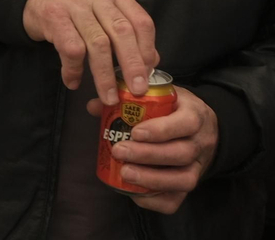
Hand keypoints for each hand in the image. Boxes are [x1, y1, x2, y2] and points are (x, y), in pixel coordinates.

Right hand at [23, 0, 157, 104]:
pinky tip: (73, 81)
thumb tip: (149, 62)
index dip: (147, 49)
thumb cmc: (72, 6)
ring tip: (108, 96)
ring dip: (104, 74)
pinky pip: (71, 49)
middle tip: (136, 90)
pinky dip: (74, 69)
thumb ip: (124, 31)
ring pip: (98, 43)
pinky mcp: (54, 17)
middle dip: (132, 65)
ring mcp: (74, 4)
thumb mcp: (101, 10)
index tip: (148, 72)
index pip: (140, 21)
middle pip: (122, 32)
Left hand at [86, 86, 217, 212]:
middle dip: (148, 155)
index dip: (161, 130)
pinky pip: (178, 199)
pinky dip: (155, 200)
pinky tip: (134, 192)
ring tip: (124, 173)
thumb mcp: (158, 96)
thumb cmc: (173, 110)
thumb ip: (127, 98)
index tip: (135, 132)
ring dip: (152, 179)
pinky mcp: (190, 184)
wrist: (203, 129)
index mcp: (194, 115)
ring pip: (184, 179)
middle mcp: (201, 142)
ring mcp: (198, 166)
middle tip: (119, 151)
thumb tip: (94, 106)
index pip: (186, 122)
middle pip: (182, 153)